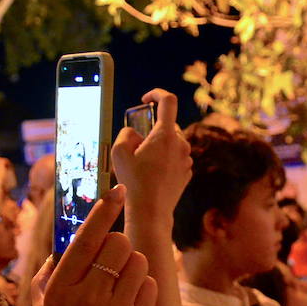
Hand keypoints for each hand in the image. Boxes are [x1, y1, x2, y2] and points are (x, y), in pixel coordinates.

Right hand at [31, 185, 156, 305]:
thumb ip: (48, 275)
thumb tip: (65, 242)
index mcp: (60, 289)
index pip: (87, 238)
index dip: (104, 210)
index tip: (118, 190)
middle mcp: (88, 297)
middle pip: (119, 243)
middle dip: (117, 246)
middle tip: (110, 264)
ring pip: (138, 261)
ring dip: (131, 266)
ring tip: (118, 287)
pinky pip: (148, 284)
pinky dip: (140, 288)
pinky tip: (128, 305)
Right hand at [110, 88, 191, 223]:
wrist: (150, 211)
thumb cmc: (133, 182)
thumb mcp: (119, 152)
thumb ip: (126, 133)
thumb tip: (136, 133)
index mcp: (166, 134)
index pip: (168, 100)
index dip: (156, 93)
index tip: (145, 99)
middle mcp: (181, 144)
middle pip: (167, 125)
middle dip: (152, 130)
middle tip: (137, 146)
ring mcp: (187, 159)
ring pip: (172, 143)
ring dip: (158, 147)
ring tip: (143, 165)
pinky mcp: (187, 172)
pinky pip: (176, 158)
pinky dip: (165, 160)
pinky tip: (153, 175)